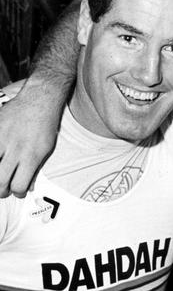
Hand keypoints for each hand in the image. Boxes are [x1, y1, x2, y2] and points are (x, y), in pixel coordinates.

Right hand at [0, 80, 60, 197]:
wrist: (39, 100)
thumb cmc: (45, 124)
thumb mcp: (46, 148)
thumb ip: (36, 167)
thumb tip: (28, 186)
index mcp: (32, 156)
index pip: (19, 185)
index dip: (18, 192)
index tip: (18, 191)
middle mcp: (16, 150)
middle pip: (1, 181)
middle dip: (1, 190)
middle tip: (3, 190)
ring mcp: (2, 140)